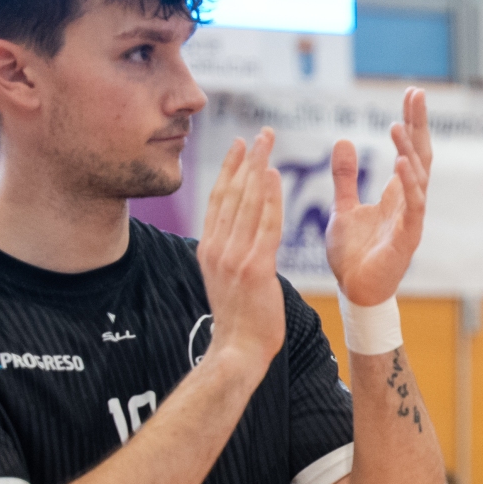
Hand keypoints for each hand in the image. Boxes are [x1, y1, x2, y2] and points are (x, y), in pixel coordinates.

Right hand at [197, 130, 285, 376]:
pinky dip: (268, 198)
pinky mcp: (254, 267)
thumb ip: (229, 255)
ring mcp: (233, 256)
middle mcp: (217, 247)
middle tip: (261, 134)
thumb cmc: (240, 320)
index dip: (231, 170)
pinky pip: (264, 225)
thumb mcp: (226, 280)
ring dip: (258, 169)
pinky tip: (273, 176)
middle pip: (232, 193)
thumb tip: (235, 238)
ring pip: (247, 203)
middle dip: (247, 160)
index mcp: (209, 249)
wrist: (238, 350)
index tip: (241, 145)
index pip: (219, 200)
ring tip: (268, 142)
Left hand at [326, 87, 430, 304]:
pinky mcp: (406, 238)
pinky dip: (408, 184)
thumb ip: (345, 176)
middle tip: (416, 94)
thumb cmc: (353, 255)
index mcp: (396, 194)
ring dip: (409, 151)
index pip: (409, 150)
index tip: (412, 93)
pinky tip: (400, 162)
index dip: (412, 122)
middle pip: (420, 155)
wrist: (354, 292)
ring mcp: (411, 219)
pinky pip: (412, 207)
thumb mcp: (342, 206)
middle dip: (418, 124)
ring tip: (397, 126)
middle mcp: (409, 203)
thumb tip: (344, 140)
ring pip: (417, 178)